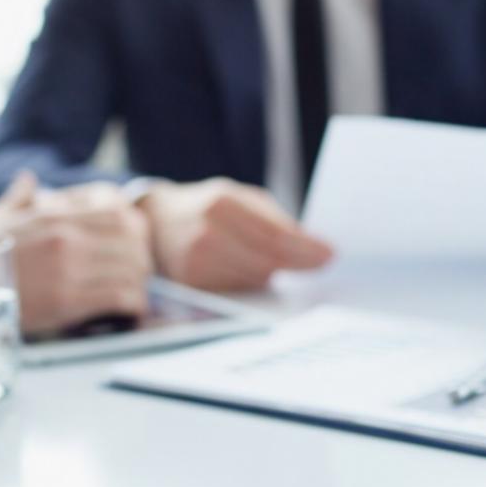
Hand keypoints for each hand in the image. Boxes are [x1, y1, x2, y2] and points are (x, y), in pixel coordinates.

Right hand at [0, 171, 152, 333]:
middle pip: (130, 241)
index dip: (136, 228)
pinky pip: (118, 296)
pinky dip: (131, 304)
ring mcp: (67, 268)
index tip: (137, 242)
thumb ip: (19, 197)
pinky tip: (128, 310)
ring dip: (139, 282)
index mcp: (54, 214)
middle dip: (141, 258)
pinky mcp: (66, 300)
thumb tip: (27, 180)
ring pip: (129, 269)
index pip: (117, 213)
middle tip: (140, 272)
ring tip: (135, 293)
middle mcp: (65, 237)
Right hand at [140, 178, 333, 290]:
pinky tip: (248, 270)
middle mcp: (206, 234)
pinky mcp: (191, 284)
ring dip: (270, 272)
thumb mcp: (239, 197)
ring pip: (254, 278)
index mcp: (222, 204)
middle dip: (296, 263)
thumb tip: (313, 249)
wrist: (157, 220)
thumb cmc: (206, 206)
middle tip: (317, 262)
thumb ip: (273, 219)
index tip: (328, 255)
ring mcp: (195, 262)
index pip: (275, 236)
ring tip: (273, 261)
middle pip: (268, 261)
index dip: (306, 249)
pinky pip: (236, 289)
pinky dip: (248, 282)